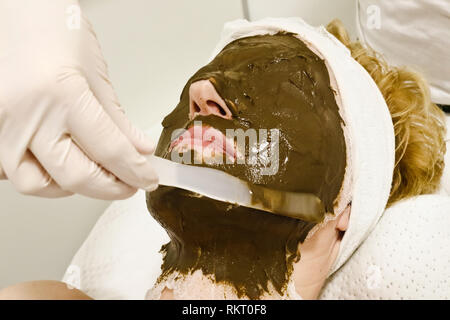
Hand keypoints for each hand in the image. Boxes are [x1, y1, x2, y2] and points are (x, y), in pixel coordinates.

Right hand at [0, 0, 157, 198]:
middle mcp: (26, 115)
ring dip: (71, 187)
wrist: (13, 11)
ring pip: (37, 184)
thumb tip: (139, 151)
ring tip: (93, 172)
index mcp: (61, 95)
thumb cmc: (51, 29)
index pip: (109, 150)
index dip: (135, 171)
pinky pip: (12, 171)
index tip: (148, 178)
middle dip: (110, 187)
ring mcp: (1, 126)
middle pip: (75, 176)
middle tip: (128, 183)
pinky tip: (57, 161)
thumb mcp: (95, 73)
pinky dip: (40, 174)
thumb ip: (118, 119)